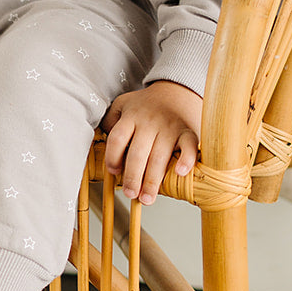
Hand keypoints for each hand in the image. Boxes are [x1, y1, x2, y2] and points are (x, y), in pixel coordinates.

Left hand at [101, 80, 201, 204]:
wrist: (175, 91)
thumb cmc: (144, 105)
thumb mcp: (122, 105)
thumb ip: (111, 121)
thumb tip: (102, 144)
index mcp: (130, 117)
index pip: (117, 139)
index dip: (113, 157)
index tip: (114, 172)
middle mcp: (149, 122)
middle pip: (138, 153)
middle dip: (133, 177)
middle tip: (130, 194)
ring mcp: (169, 127)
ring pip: (160, 156)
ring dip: (153, 180)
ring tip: (147, 199)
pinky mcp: (187, 131)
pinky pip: (189, 146)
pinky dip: (186, 159)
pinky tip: (181, 173)